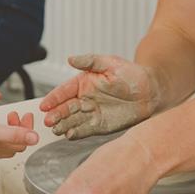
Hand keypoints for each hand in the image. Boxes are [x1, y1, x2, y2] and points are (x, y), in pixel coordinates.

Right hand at [40, 54, 161, 138]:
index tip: (44, 105)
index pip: (64, 91)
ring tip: (55, 129)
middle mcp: (84, 98)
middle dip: (56, 114)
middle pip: (65, 108)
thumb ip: (90, 61)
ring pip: (72, 120)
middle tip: (47, 121)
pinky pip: (84, 130)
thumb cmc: (131, 74)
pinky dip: (76, 133)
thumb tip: (70, 58)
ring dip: (63, 125)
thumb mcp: (110, 63)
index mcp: (83, 83)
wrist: (151, 92)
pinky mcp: (99, 125)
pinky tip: (69, 135)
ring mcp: (91, 113)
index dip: (53, 98)